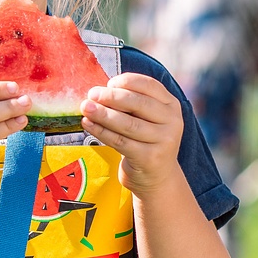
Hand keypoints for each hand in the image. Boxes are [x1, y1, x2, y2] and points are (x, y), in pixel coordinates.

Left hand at [81, 72, 183, 194]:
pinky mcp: (150, 158)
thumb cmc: (143, 139)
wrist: (156, 176)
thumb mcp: (144, 118)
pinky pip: (120, 141)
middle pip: (138, 104)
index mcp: (171, 105)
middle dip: (111, 97)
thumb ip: (129, 103)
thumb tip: (98, 91)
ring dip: (103, 114)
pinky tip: (87, 124)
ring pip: (128, 124)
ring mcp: (164, 141)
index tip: (108, 83)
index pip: (149, 85)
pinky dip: (101, 131)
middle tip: (91, 94)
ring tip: (85, 107)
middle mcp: (172, 121)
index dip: (127, 81)